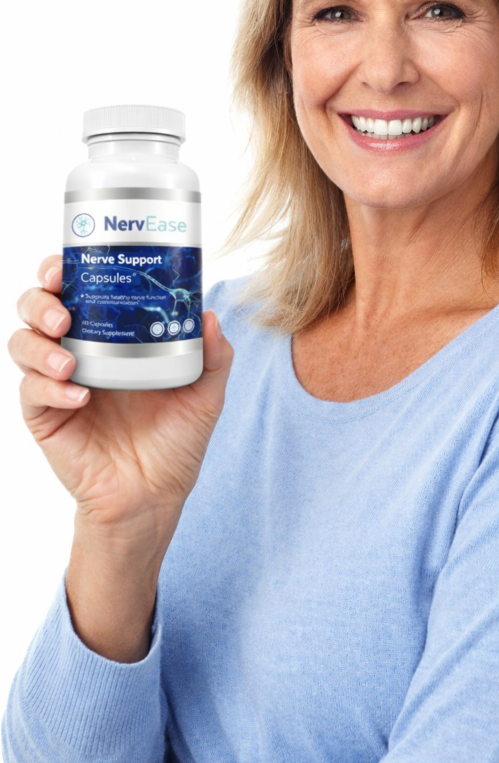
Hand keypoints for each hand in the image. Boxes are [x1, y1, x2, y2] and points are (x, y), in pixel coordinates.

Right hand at [9, 254, 233, 539]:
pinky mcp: (45, 416)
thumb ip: (214, 356)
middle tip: (64, 313)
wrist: (155, 497)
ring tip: (68, 359)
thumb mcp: (204, 395)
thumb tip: (210, 315)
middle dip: (41, 301)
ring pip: (22, 344)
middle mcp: (78, 352)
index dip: (63, 271)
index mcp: (112, 337)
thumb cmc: (175, 442)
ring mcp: (57, 383)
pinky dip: (49, 388)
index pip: (76, 289)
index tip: (69, 265)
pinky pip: (31, 392)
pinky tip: (79, 395)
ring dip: (39, 345)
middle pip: (36, 308)